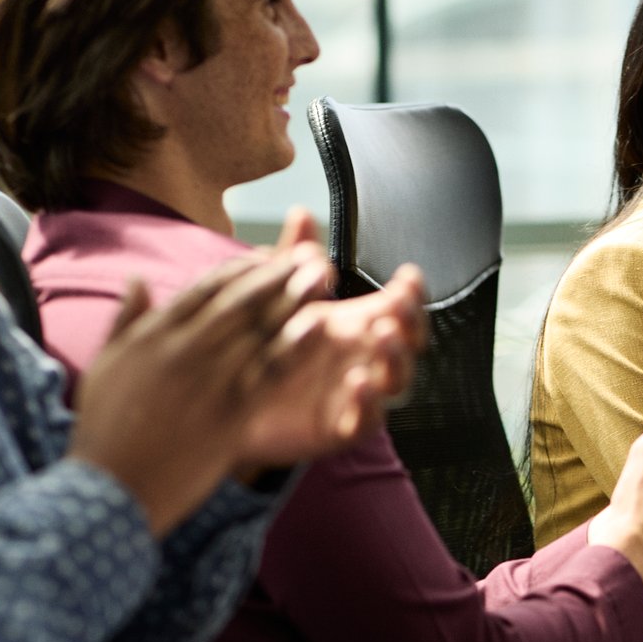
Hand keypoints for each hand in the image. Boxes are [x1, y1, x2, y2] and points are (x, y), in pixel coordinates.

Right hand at [68, 247, 336, 535]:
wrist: (110, 488)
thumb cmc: (104, 430)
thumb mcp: (106, 365)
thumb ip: (126, 320)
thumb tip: (136, 280)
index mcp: (153, 335)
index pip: (204, 288)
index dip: (240, 268)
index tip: (267, 254)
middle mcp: (182, 350)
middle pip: (239, 302)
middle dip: (276, 273)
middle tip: (308, 253)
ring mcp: (208, 382)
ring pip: (258, 331)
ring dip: (294, 299)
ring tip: (322, 275)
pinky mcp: (229, 414)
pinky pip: (269, 374)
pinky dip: (294, 347)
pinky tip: (318, 326)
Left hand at [237, 252, 428, 468]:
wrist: (232, 405)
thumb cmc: (265, 350)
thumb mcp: (275, 300)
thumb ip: (293, 260)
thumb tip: (302, 213)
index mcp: (357, 326)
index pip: (399, 308)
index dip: (411, 294)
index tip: (409, 276)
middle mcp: (364, 359)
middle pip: (407, 343)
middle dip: (411, 322)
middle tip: (399, 306)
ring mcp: (357, 395)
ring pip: (395, 382)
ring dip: (396, 358)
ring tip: (381, 336)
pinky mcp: (340, 428)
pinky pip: (365, 420)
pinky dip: (368, 404)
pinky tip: (358, 382)